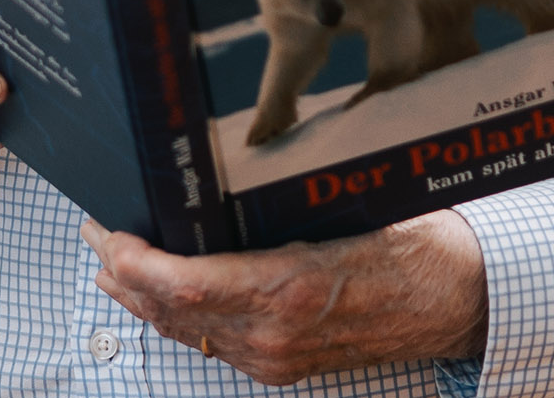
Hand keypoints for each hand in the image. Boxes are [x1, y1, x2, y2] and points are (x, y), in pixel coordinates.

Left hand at [80, 210, 488, 384]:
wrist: (460, 298)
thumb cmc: (411, 244)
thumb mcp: (346, 214)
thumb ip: (279, 215)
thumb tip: (215, 185)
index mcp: (289, 289)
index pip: (184, 284)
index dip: (135, 262)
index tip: (107, 231)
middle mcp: (274, 334)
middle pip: (171, 311)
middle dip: (122, 273)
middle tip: (94, 231)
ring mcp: (276, 358)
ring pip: (185, 332)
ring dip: (140, 298)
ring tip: (111, 261)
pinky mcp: (283, 367)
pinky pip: (212, 344)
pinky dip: (175, 318)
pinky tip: (158, 295)